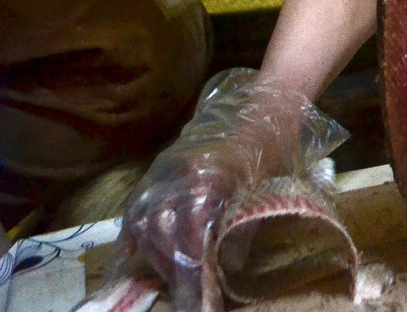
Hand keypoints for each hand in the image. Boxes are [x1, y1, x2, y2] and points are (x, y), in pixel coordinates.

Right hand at [112, 69, 344, 308]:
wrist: (263, 113)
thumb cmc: (271, 157)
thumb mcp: (263, 198)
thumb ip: (238, 237)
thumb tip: (220, 277)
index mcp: (209, 183)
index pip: (191, 243)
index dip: (193, 280)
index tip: (198, 307)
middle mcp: (178, 178)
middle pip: (162, 238)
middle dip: (173, 273)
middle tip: (189, 296)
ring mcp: (164, 172)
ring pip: (144, 225)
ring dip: (157, 257)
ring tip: (174, 277)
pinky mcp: (157, 170)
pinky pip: (137, 208)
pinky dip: (135, 235)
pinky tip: (135, 254)